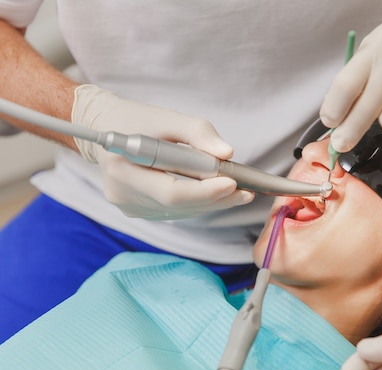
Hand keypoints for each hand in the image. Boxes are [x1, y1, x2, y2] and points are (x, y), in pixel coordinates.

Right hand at [72, 84, 253, 219]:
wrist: (106, 129)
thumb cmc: (137, 120)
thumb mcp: (166, 117)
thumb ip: (198, 132)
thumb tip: (227, 154)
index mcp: (123, 168)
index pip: (171, 191)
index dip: (204, 191)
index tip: (233, 182)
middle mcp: (123, 194)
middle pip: (179, 206)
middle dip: (216, 198)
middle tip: (247, 192)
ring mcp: (130, 207)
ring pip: (181, 211)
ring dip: (212, 202)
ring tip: (239, 192)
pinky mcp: (139, 211)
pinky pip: (176, 211)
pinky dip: (198, 202)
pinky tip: (216, 193)